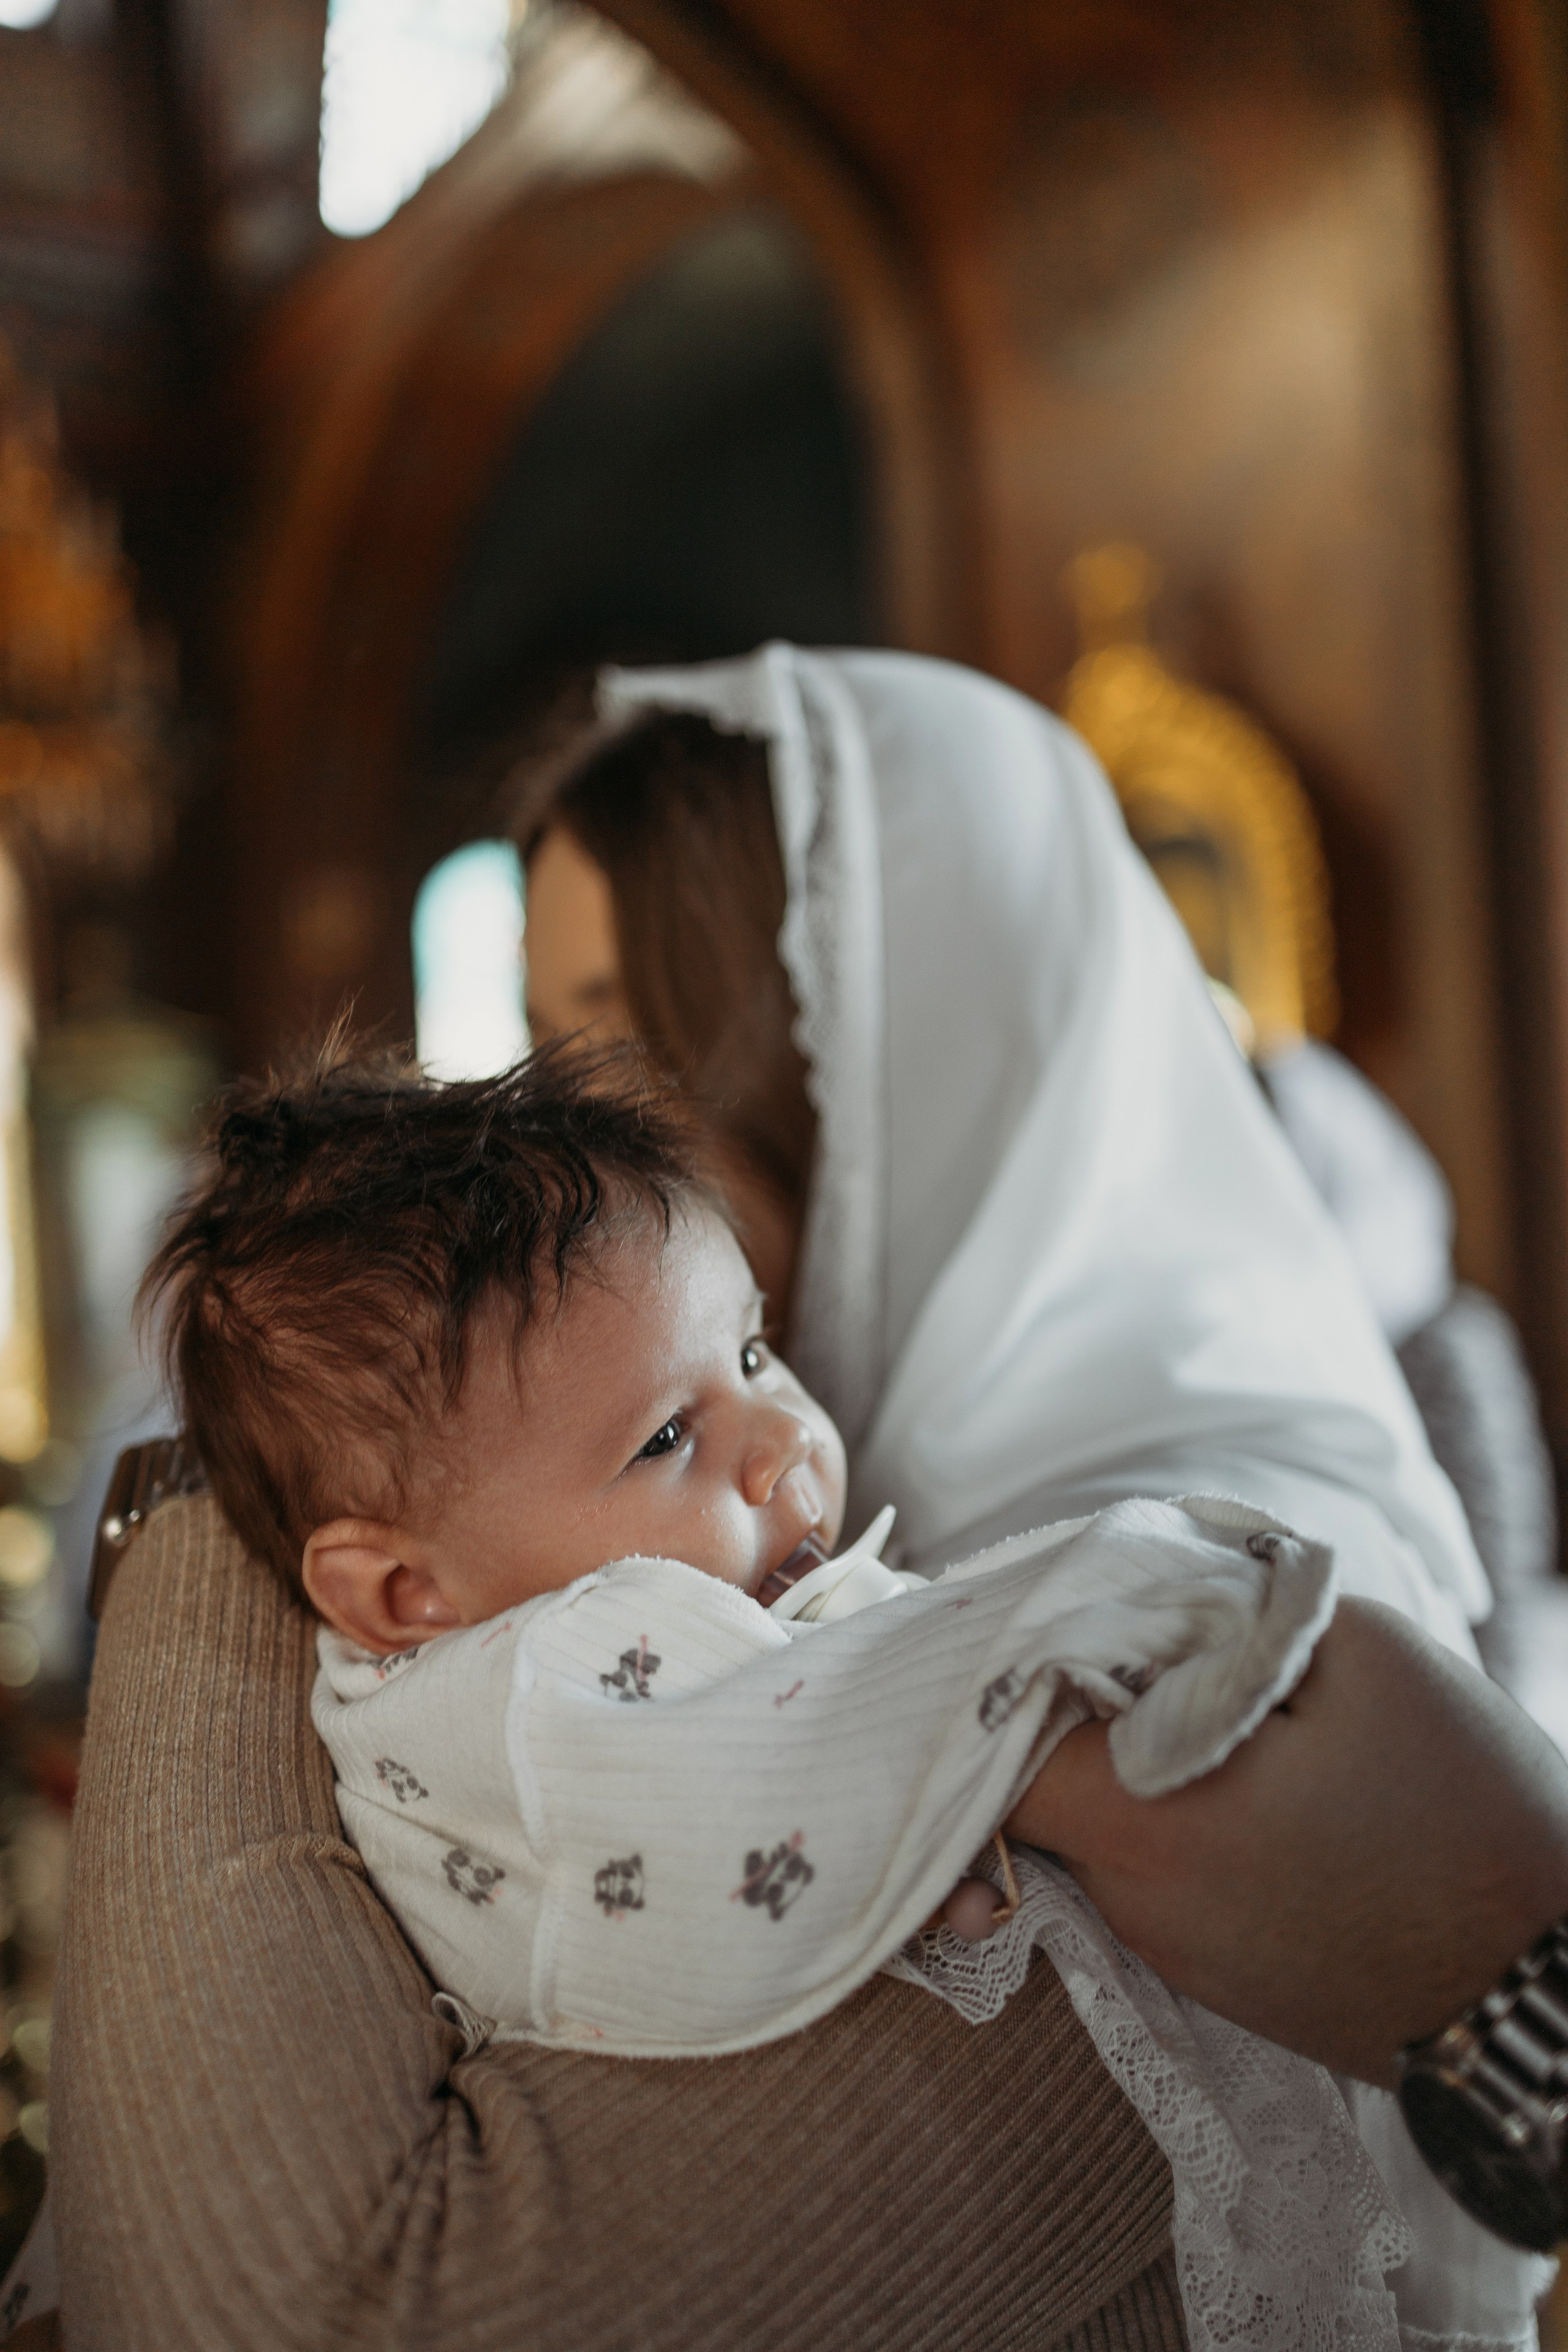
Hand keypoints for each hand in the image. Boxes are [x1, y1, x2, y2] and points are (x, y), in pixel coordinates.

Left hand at [1006, 1596, 1567, 2084]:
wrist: (1550, 1997)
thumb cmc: (1469, 1814)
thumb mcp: (1363, 1656)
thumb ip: (1235, 1610)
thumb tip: (1163, 1591)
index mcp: (1142, 1821)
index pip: (998, 1743)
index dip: (1009, 1667)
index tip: (1055, 1614)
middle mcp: (1133, 1904)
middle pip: (1047, 1783)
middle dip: (1078, 1707)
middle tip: (1141, 1645)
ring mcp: (1177, 1956)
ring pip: (1108, 1829)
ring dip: (1135, 1763)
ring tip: (1209, 1704)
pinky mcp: (1227, 1981)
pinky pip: (1163, 1879)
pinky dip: (1180, 1820)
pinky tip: (1253, 1780)